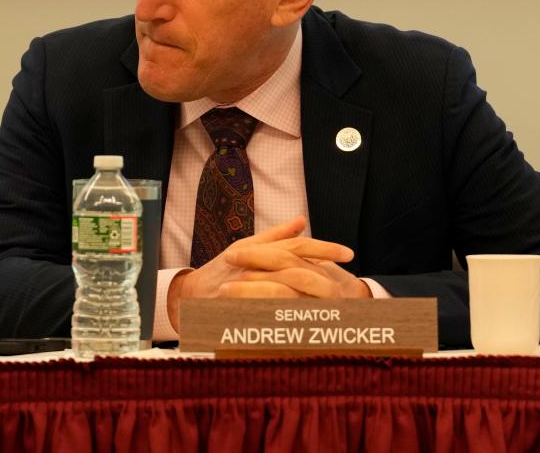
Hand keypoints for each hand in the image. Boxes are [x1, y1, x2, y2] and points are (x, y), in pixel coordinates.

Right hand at [167, 216, 370, 330]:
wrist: (190, 297)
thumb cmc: (222, 270)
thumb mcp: (248, 247)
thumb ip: (276, 236)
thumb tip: (302, 221)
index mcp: (258, 249)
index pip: (295, 246)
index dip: (323, 248)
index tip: (348, 253)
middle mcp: (252, 264)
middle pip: (293, 263)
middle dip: (322, 269)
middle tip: (349, 277)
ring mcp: (243, 285)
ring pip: (283, 288)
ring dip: (311, 295)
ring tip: (337, 300)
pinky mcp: (236, 307)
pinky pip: (266, 313)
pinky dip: (289, 316)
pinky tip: (312, 320)